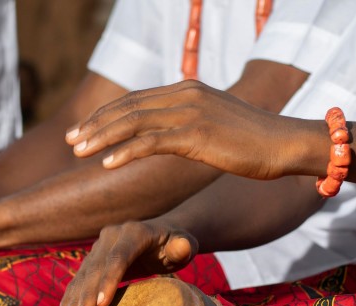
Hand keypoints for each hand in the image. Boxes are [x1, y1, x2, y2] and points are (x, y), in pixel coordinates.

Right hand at [59, 220, 196, 305]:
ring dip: (74, 299)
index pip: (119, 257)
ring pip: (84, 275)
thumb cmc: (176, 243)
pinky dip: (71, 297)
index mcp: (134, 232)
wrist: (161, 233)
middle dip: (86, 295)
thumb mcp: (184, 243)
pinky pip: (80, 278)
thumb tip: (183, 247)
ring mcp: (100, 247)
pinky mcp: (94, 258)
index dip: (109, 280)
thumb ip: (183, 246)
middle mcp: (112, 236)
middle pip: (97, 268)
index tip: (100, 304)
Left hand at [65, 80, 289, 179]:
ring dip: (101, 138)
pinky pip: (151, 142)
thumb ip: (188, 123)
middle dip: (95, 124)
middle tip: (70, 140)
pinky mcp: (197, 135)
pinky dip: (125, 152)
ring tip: (78, 152)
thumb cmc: (253, 142)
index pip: (136, 99)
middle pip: (128, 107)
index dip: (105, 114)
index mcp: (187, 89)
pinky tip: (106, 164)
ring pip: (133, 122)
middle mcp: (185, 95)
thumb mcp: (215, 124)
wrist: (285, 144)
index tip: (82, 129)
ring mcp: (191, 113)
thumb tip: (166, 136)